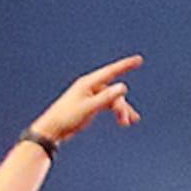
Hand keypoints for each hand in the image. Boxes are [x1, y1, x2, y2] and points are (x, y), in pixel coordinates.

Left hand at [29, 53, 143, 146]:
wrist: (51, 130)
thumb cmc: (67, 118)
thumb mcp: (89, 108)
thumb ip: (106, 98)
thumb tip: (123, 87)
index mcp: (88, 83)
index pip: (111, 71)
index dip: (125, 65)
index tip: (138, 60)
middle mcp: (89, 87)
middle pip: (113, 91)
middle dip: (122, 105)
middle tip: (129, 120)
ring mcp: (89, 95)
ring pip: (112, 99)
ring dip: (120, 110)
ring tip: (127, 123)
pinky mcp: (89, 105)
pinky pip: (107, 104)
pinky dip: (114, 112)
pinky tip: (121, 121)